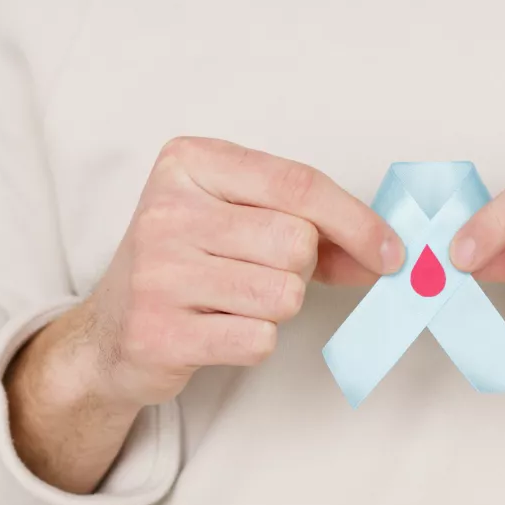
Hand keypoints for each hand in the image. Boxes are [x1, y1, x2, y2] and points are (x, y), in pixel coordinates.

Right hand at [4, 137, 403, 491]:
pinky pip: (259, 339)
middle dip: (300, 268)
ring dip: (277, 307)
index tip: (390, 252)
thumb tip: (386, 254)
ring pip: (284, 294)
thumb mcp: (242, 221)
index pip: (298, 184)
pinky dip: (255, 341)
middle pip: (296, 242)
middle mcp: (167, 209)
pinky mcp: (158, 332)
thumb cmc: (192, 263)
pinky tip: (218, 329)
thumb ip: (314, 228)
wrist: (113, 329)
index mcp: (190, 162)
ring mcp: (157, 272)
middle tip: (261, 272)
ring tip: (234, 300)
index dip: (357, 222)